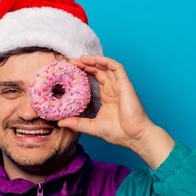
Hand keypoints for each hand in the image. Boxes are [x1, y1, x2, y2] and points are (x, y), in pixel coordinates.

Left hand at [58, 55, 174, 169]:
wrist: (134, 137)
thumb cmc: (118, 133)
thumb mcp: (92, 127)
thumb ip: (77, 123)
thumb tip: (61, 122)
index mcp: (106, 96)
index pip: (94, 79)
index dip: (83, 73)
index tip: (69, 72)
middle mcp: (113, 89)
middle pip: (98, 70)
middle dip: (85, 65)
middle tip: (71, 63)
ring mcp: (119, 86)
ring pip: (106, 66)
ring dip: (93, 61)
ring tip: (80, 59)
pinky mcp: (125, 84)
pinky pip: (116, 68)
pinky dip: (106, 62)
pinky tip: (94, 60)